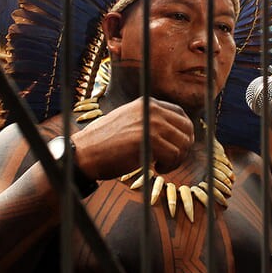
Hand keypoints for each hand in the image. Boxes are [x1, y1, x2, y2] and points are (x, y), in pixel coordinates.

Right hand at [73, 96, 194, 177]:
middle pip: (187, 128)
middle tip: (170, 160)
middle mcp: (152, 109)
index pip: (180, 115)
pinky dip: (169, 166)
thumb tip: (174, 133)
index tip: (176, 147)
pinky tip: (156, 168)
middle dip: (183, 147)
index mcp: (147, 103)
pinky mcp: (148, 140)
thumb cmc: (104, 143)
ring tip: (162, 166)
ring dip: (176, 159)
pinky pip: (174, 155)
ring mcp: (151, 123)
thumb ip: (149, 122)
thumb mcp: (129, 122)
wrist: (84, 152)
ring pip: (183, 143)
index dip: (183, 133)